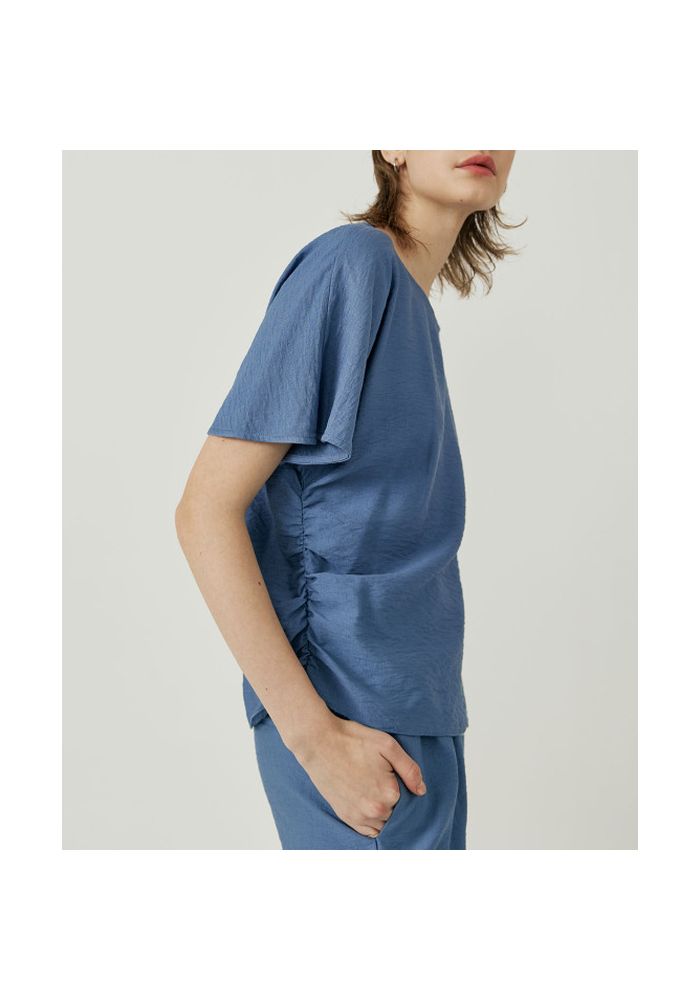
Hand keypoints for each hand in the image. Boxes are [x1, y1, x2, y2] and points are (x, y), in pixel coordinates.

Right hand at [292, 714, 427, 838]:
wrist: (318, 742)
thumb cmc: (353, 740)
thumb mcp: (387, 745)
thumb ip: (409, 769)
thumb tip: (421, 791)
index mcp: (389, 793)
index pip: (408, 799)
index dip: (402, 785)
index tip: (392, 774)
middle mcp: (374, 810)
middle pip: (396, 813)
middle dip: (393, 800)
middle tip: (380, 778)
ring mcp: (358, 816)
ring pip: (383, 824)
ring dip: (383, 813)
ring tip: (373, 789)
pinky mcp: (345, 816)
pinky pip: (367, 831)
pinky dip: (371, 823)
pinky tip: (368, 804)